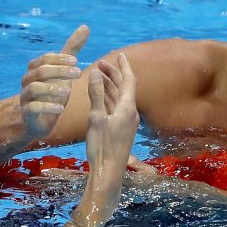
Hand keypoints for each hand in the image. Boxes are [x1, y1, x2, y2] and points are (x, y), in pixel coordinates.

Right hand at [18, 25, 89, 139]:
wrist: (39, 120)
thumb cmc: (52, 92)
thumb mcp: (63, 70)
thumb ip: (72, 50)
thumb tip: (85, 27)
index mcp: (35, 69)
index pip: (45, 59)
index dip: (60, 59)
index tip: (77, 62)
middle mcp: (27, 81)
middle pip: (40, 71)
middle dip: (60, 71)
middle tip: (78, 74)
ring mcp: (25, 97)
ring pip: (34, 88)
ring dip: (52, 89)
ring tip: (69, 92)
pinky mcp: (27, 113)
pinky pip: (33, 108)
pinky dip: (47, 107)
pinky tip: (61, 109)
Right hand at [85, 53, 139, 181]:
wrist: (109, 172)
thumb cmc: (102, 147)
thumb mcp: (96, 118)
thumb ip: (96, 94)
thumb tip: (96, 72)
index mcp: (127, 108)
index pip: (129, 80)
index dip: (123, 66)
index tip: (119, 54)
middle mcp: (130, 113)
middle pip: (124, 88)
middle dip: (113, 74)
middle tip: (101, 63)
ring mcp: (126, 122)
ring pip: (119, 98)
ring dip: (110, 86)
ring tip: (98, 76)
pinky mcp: (120, 130)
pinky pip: (115, 108)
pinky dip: (108, 98)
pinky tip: (100, 97)